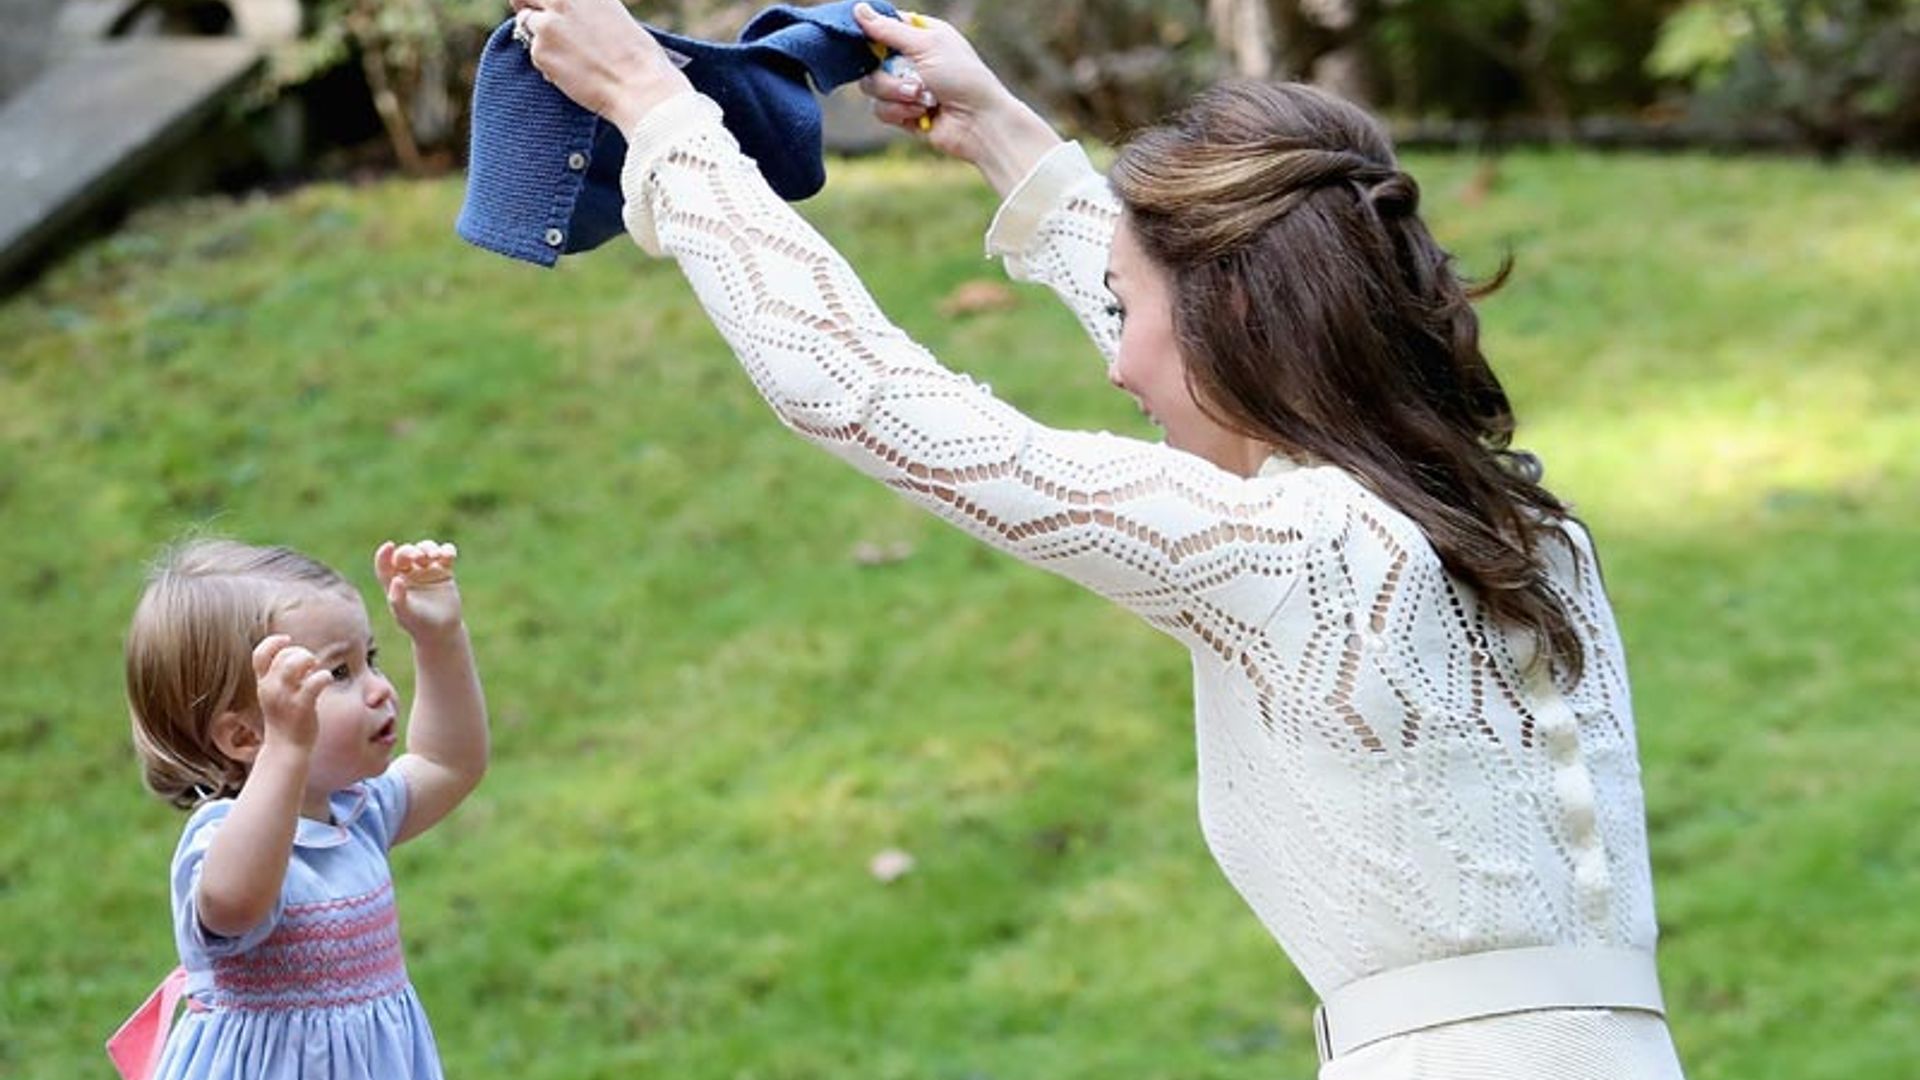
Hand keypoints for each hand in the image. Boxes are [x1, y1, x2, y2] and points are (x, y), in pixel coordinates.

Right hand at [252, 634, 325, 750]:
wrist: (286, 749)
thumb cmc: (285, 719)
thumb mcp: (276, 696)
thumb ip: (282, 677)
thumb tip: (302, 655)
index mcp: (263, 684)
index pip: (259, 654)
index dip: (273, 641)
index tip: (288, 640)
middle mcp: (271, 689)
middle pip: (282, 655)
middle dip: (300, 652)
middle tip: (311, 664)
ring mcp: (285, 698)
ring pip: (294, 664)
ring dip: (309, 660)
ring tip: (315, 669)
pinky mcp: (302, 707)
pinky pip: (315, 682)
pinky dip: (324, 676)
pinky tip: (326, 680)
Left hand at [377, 539, 463, 640]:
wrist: (441, 631)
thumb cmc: (418, 624)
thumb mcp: (405, 614)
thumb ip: (398, 598)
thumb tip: (396, 579)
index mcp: (393, 581)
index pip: (384, 564)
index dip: (384, 554)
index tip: (389, 546)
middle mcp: (408, 573)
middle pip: (405, 553)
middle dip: (411, 551)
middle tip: (418, 557)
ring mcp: (427, 570)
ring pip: (425, 549)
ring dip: (429, 548)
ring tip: (435, 557)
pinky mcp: (444, 570)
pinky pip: (445, 554)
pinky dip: (447, 550)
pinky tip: (448, 555)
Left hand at [511, 0, 693, 135]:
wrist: (638, 86)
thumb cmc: (638, 56)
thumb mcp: (613, 15)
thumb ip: (585, 10)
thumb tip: (569, 14)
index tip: (540, 4)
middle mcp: (561, 0)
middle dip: (525, 6)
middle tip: (533, 20)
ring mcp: (546, 25)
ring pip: (527, 26)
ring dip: (541, 38)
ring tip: (570, 58)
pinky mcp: (539, 52)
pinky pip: (535, 55)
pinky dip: (548, 64)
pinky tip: (572, 73)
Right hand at [853, 3, 1061, 192]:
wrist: (979, 123)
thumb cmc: (963, 77)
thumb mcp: (927, 44)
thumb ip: (889, 30)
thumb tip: (858, 9)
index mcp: (921, 36)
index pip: (884, 26)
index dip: (870, 31)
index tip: (862, 38)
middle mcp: (911, 60)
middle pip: (870, 59)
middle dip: (886, 73)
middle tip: (909, 79)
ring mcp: (906, 88)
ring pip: (872, 86)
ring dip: (895, 94)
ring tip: (923, 100)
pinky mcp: (903, 114)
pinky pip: (880, 110)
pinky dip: (899, 112)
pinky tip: (922, 115)